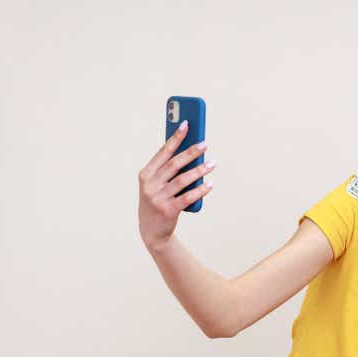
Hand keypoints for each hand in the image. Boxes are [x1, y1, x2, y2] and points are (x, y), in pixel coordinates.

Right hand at [137, 120, 214, 251]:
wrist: (152, 231)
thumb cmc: (157, 201)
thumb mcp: (157, 185)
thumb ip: (169, 171)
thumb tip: (192, 153)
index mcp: (146, 174)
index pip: (162, 152)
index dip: (175, 138)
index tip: (186, 124)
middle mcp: (150, 185)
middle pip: (174, 164)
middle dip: (191, 152)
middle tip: (205, 144)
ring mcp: (158, 198)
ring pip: (183, 180)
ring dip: (199, 170)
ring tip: (212, 164)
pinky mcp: (168, 210)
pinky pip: (188, 197)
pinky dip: (200, 190)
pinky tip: (210, 184)